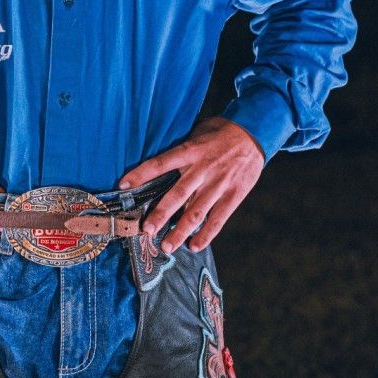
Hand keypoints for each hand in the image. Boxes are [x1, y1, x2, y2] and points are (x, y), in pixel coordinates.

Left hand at [117, 116, 264, 253]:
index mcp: (190, 151)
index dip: (141, 174)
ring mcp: (219, 184)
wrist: (254, 132)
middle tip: (146, 230)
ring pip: (196, 212)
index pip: (160, 163)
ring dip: (180, 231)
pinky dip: (206, 234)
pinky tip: (194, 246)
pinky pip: (218, 218)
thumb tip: (158, 165)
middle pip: (177, 194)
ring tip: (167, 246)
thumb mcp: (197, 132)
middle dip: (160, 214)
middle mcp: (203, 169)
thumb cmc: (220, 132)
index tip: (123, 185)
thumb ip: (181, 150)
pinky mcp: (234, 194)